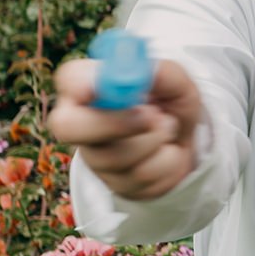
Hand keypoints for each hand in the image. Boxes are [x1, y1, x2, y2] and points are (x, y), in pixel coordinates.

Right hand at [46, 58, 202, 200]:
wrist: (186, 145)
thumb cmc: (170, 105)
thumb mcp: (177, 83)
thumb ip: (162, 74)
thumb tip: (147, 72)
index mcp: (89, 85)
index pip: (70, 78)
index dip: (80, 82)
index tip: (100, 87)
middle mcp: (81, 121)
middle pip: (69, 127)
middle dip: (112, 123)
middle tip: (152, 115)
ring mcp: (94, 157)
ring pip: (116, 155)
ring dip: (157, 138)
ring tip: (166, 127)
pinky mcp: (114, 184)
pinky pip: (142, 176)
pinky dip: (168, 161)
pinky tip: (166, 152)